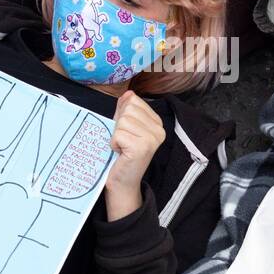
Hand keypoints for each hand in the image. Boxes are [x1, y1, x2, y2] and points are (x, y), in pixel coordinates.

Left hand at [104, 89, 165, 218]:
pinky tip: (121, 153)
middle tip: (123, 141)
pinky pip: (118, 134)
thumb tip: (128, 93)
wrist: (122, 181)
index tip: (126, 132)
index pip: (134, 101)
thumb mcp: (124, 126)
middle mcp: (159, 130)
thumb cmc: (122, 153)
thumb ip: (126, 109)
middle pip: (128, 110)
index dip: (122, 115)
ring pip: (122, 121)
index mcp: (157, 123)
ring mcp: (152, 139)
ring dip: (116, 135)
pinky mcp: (142, 148)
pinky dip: (114, 144)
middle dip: (119, 125)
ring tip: (122, 147)